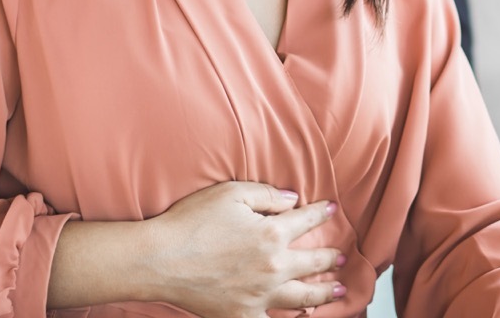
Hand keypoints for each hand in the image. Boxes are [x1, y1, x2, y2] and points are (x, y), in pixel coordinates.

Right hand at [144, 181, 345, 317]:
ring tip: (339, 291)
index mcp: (272, 234)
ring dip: (324, 293)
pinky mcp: (241, 315)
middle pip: (314, 262)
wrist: (158, 260)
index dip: (321, 212)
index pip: (307, 220)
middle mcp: (273, 267)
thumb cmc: (191, 222)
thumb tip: (293, 199)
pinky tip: (299, 317)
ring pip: (303, 296)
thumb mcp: (232, 193)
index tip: (331, 209)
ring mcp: (259, 295)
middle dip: (331, 258)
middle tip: (342, 257)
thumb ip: (268, 194)